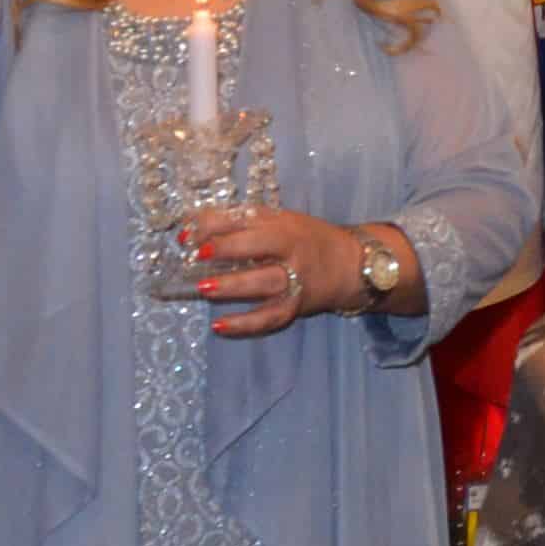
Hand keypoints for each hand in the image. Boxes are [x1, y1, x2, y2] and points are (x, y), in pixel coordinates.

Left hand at [180, 202, 378, 337]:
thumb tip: (194, 223)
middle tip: (199, 255)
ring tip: (204, 288)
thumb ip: (242, 221)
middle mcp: (292, 251)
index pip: (249, 220)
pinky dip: (244, 324)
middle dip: (229, 249)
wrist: (352, 266)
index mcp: (285, 226)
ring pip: (264, 283)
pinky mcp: (295, 308)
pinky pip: (269, 318)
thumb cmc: (307, 240)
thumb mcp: (281, 221)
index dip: (218, 224)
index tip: (192, 233)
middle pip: (260, 247)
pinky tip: (219, 325)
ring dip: (233, 286)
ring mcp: (295, 281)